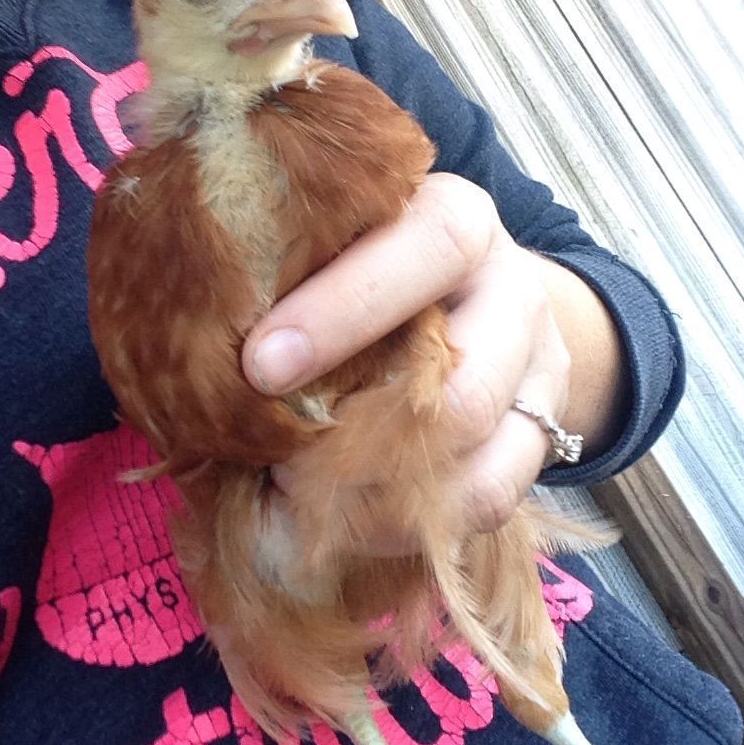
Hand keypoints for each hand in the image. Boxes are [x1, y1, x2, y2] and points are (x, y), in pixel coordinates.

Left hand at [242, 173, 575, 553]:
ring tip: (304, 498)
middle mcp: (512, 293)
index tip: (259, 365)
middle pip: (465, 385)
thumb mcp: (347, 246)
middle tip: (278, 464)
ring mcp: (537, 372)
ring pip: (479, 460)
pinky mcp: (544, 437)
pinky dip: (407, 525)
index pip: (426, 249)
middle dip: (361, 440)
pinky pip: (489, 501)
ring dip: (380, 497)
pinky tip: (346, 518)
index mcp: (459, 220)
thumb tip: (199, 359)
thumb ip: (296, 277)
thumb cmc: (377, 268)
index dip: (345, 309)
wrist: (486, 296)